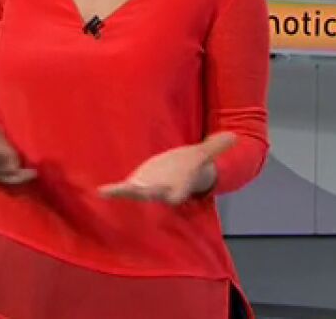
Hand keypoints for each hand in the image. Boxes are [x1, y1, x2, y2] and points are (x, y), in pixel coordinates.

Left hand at [98, 132, 235, 204]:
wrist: (178, 172)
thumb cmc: (190, 165)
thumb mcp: (203, 154)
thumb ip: (215, 147)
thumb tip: (233, 136)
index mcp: (179, 187)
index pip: (178, 194)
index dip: (176, 195)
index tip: (175, 199)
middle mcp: (163, 192)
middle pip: (154, 194)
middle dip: (145, 193)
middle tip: (134, 192)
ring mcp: (148, 190)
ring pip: (136, 194)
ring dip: (124, 193)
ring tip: (108, 192)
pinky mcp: (136, 185)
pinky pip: (123, 190)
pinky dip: (113, 191)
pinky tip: (101, 191)